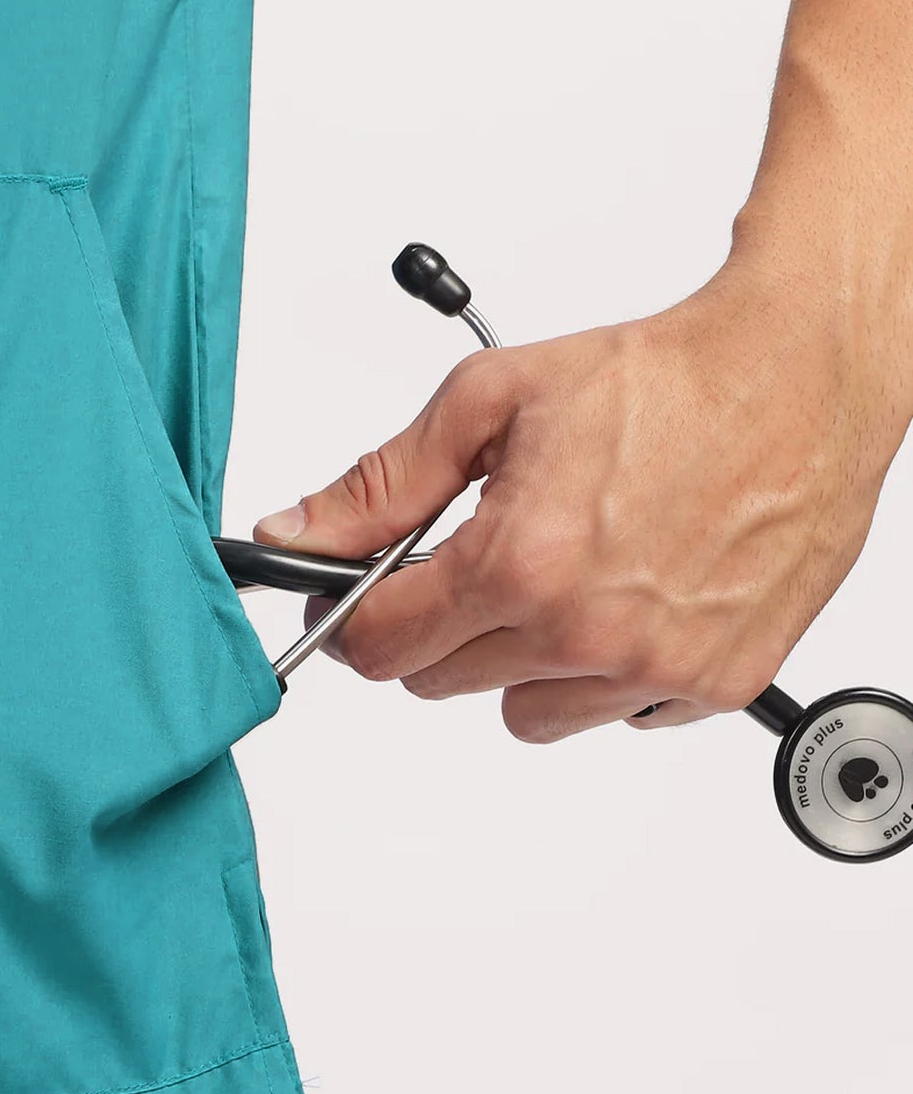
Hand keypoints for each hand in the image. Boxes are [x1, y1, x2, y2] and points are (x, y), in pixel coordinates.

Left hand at [253, 260, 907, 740]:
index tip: (357, 604)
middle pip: (440, 684)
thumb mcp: (491, 401)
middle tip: (481, 561)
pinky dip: (605, 673)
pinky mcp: (712, 686)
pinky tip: (631, 597)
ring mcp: (652, 670)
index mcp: (521, 563)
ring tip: (566, 576)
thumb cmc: (660, 381)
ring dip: (521, 661)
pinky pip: (612, 716)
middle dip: (439, 626)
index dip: (351, 623)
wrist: (795, 377)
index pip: (380, 649)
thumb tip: (297, 533)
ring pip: (523, 715)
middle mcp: (585, 631)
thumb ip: (382, 484)